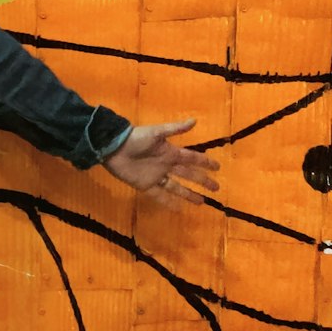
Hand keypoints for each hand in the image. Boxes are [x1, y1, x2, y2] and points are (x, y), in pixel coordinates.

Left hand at [104, 118, 220, 207]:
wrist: (114, 148)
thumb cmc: (136, 138)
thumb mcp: (156, 132)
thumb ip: (175, 129)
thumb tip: (195, 121)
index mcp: (171, 152)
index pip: (193, 158)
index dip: (205, 162)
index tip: (218, 167)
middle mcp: (166, 165)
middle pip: (188, 175)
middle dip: (202, 181)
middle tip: (216, 188)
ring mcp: (156, 176)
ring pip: (177, 187)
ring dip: (189, 194)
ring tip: (202, 202)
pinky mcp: (145, 185)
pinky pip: (160, 195)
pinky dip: (169, 202)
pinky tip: (179, 209)